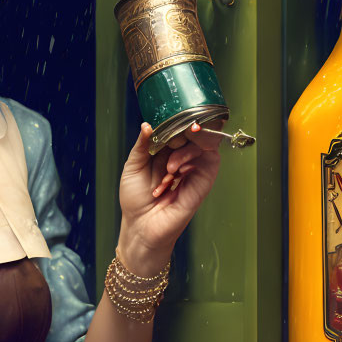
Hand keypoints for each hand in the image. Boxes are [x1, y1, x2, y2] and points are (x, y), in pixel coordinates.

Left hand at [117, 122, 220, 273]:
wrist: (140, 225)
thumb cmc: (135, 199)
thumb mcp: (133, 166)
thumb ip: (142, 144)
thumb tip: (147, 124)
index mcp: (167, 152)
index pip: (179, 129)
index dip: (178, 121)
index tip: (173, 115)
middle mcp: (183, 158)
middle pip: (195, 133)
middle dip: (186, 131)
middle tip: (177, 133)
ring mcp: (195, 169)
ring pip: (203, 145)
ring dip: (184, 151)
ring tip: (169, 168)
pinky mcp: (203, 182)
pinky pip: (209, 162)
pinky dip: (191, 160)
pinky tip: (175, 170)